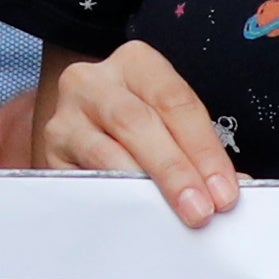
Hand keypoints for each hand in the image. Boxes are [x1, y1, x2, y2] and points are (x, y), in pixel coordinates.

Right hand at [33, 41, 243, 227]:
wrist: (87, 129)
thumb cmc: (140, 126)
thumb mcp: (168, 121)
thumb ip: (194, 149)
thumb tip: (226, 190)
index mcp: (134, 63)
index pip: (174, 101)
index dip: (204, 149)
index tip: (225, 191)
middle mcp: (93, 80)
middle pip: (138, 122)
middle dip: (175, 170)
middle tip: (202, 209)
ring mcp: (66, 115)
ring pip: (107, 151)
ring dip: (146, 188)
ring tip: (175, 215)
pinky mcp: (51, 151)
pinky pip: (86, 177)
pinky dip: (116, 199)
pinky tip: (139, 215)